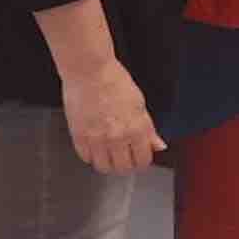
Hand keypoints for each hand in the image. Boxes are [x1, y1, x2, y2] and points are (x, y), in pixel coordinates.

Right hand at [59, 55, 164, 173]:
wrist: (89, 70)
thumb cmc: (114, 80)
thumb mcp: (140, 103)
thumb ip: (149, 130)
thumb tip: (158, 146)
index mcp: (137, 129)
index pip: (142, 161)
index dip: (141, 161)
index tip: (137, 157)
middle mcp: (118, 138)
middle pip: (123, 168)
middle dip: (124, 164)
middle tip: (122, 156)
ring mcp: (97, 139)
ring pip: (103, 167)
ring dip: (106, 162)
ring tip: (106, 153)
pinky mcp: (79, 136)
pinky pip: (85, 157)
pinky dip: (90, 154)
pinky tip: (93, 144)